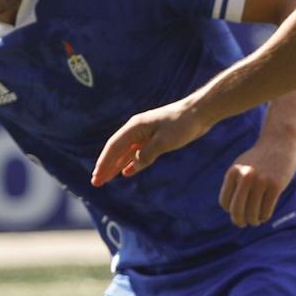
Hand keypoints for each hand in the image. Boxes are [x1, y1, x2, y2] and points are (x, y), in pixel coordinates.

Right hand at [92, 98, 212, 186]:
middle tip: (96, 183)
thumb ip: (146, 154)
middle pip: (117, 151)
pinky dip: (132, 163)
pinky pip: (139, 153)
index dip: (104, 163)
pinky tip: (127, 172)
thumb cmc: (182, 124)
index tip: (97, 177)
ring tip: (106, 179)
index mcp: (135, 127)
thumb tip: (132, 166)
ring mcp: (145, 134)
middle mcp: (136, 130)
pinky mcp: (155, 139)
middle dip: (106, 167)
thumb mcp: (164, 142)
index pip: (114, 147)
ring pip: (127, 153)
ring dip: (116, 166)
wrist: (199, 112)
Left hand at [219, 139, 295, 226]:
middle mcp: (245, 177)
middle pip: (236, 209)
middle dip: (239, 221)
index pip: (225, 202)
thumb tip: (229, 209)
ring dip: (253, 220)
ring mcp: (261, 181)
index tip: (237, 212)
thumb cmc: (260, 157)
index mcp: (233, 172)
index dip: (230, 210)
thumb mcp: (242, 165)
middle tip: (243, 224)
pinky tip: (265, 216)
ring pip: (252, 212)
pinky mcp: (275, 185)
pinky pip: (267, 209)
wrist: (279, 141)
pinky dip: (264, 216)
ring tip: (255, 221)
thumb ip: (234, 183)